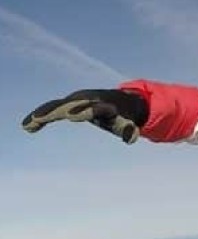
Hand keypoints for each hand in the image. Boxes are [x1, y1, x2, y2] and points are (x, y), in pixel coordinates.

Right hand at [21, 89, 148, 143]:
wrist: (122, 100)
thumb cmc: (125, 115)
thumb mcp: (128, 122)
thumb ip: (128, 130)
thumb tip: (130, 138)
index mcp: (105, 105)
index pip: (95, 108)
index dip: (84, 111)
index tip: (71, 117)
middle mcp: (88, 100)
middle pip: (70, 105)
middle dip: (56, 110)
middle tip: (41, 118)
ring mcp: (77, 100)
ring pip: (56, 106)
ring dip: (42, 114)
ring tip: (28, 125)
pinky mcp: (69, 104)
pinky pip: (52, 109)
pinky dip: (40, 116)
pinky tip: (26, 127)